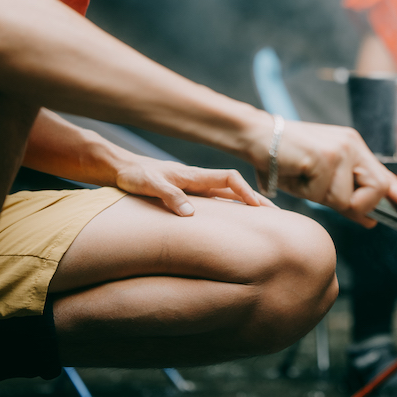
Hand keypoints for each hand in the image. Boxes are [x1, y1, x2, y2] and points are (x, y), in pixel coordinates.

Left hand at [114, 156, 266, 215]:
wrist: (120, 169)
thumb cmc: (134, 176)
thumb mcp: (149, 185)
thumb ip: (170, 196)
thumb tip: (191, 214)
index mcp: (194, 176)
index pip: (229, 179)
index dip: (245, 191)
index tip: (257, 208)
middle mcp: (198, 181)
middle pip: (235, 189)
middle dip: (255, 201)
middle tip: (275, 218)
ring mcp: (194, 189)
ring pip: (227, 197)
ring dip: (244, 208)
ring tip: (262, 225)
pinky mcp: (187, 197)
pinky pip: (214, 205)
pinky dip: (228, 213)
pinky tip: (232, 227)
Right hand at [264, 119, 396, 227]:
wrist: (257, 135)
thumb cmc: (285, 160)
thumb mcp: (320, 180)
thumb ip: (347, 197)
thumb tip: (371, 219)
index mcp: (354, 148)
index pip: (387, 177)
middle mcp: (352, 146)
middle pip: (377, 189)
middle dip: (358, 205)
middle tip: (329, 196)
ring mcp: (340, 150)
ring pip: (346, 198)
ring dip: (323, 198)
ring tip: (303, 179)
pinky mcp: (325, 157)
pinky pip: (325, 194)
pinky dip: (309, 193)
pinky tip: (296, 175)